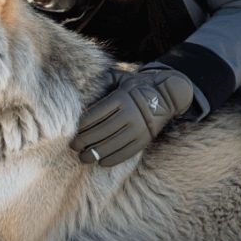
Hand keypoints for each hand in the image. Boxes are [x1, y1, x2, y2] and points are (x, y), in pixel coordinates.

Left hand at [70, 66, 194, 166]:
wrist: (168, 95)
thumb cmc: (137, 86)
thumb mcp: (122, 78)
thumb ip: (104, 80)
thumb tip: (85, 84)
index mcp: (121, 98)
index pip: (96, 114)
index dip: (81, 125)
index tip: (73, 131)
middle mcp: (130, 114)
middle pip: (101, 131)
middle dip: (84, 141)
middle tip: (73, 146)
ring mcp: (138, 128)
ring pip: (112, 144)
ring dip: (95, 153)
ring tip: (84, 157)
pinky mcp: (144, 140)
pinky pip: (126, 153)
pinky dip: (112, 159)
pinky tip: (101, 161)